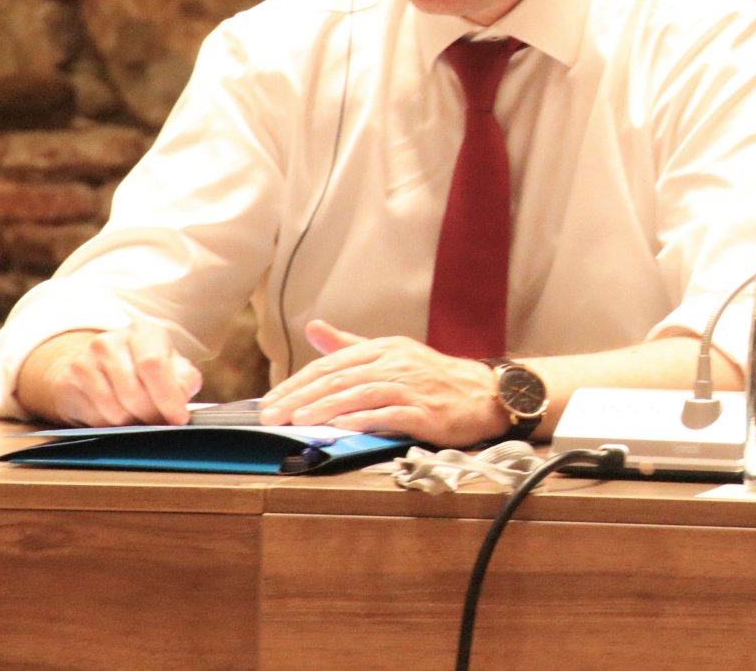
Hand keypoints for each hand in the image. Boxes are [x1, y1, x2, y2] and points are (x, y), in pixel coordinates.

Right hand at [25, 323, 201, 426]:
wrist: (95, 366)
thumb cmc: (141, 368)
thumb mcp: (171, 367)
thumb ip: (183, 380)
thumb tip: (181, 399)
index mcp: (144, 332)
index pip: (153, 365)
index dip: (168, 397)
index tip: (178, 418)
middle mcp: (110, 342)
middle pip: (134, 393)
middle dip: (151, 416)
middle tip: (159, 424)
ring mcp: (84, 361)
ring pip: (114, 410)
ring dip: (131, 424)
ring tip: (139, 419)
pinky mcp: (68, 382)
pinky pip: (94, 418)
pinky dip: (111, 426)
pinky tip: (116, 418)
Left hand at [257, 320, 506, 446]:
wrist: (484, 393)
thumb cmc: (433, 376)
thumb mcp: (391, 353)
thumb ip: (350, 344)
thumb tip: (314, 328)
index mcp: (384, 348)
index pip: (331, 363)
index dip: (297, 381)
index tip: (271, 400)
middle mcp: (396, 363)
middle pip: (340, 378)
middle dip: (301, 397)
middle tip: (272, 414)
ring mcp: (412, 387)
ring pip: (360, 394)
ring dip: (326, 408)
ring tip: (298, 420)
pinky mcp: (426, 411)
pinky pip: (390, 414)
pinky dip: (364, 420)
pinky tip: (342, 427)